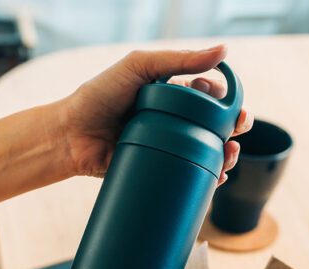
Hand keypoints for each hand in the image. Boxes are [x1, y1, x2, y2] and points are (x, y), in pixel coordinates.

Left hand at [56, 45, 252, 184]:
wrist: (69, 135)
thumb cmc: (98, 95)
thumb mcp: (139, 67)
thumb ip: (179, 59)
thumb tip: (223, 50)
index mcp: (169, 95)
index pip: (208, 97)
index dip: (226, 101)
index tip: (234, 105)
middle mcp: (169, 121)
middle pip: (212, 125)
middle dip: (234, 128)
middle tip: (239, 129)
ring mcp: (163, 147)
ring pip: (204, 152)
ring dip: (226, 155)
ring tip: (230, 156)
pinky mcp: (154, 169)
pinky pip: (184, 174)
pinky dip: (206, 178)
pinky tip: (218, 178)